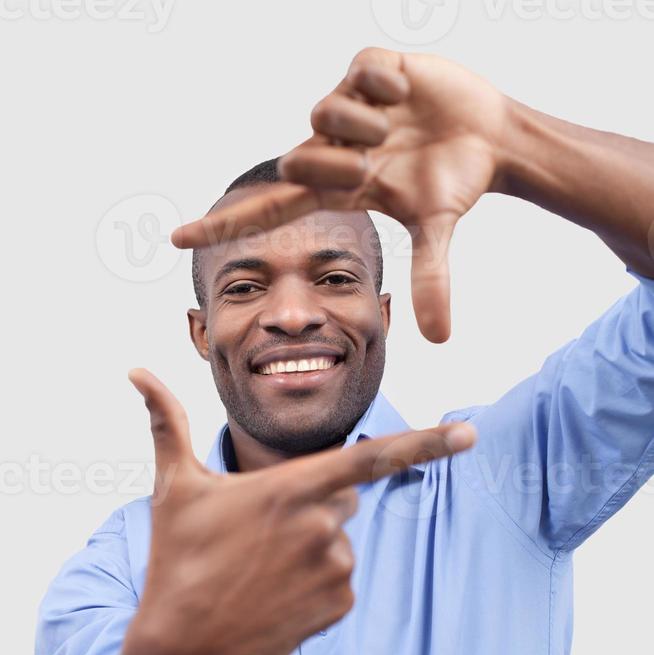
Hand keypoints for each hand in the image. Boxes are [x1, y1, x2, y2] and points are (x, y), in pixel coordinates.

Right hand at [120, 368, 475, 654]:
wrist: (185, 650)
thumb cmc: (177, 561)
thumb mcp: (174, 489)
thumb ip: (166, 423)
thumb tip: (135, 370)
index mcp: (290, 488)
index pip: (370, 456)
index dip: (426, 443)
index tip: (469, 435)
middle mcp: (322, 526)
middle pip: (344, 497)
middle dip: (315, 504)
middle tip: (261, 533)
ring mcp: (335, 569)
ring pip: (340, 540)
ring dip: (312, 547)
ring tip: (261, 571)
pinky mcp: (340, 605)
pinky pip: (340, 579)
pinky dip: (315, 584)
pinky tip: (275, 597)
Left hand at [172, 48, 506, 342]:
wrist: (489, 135)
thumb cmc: (452, 182)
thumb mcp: (436, 228)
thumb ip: (431, 279)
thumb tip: (439, 339)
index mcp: (336, 188)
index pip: (267, 210)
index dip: (223, 224)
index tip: (175, 239)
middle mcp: (331, 148)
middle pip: (294, 161)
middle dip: (337, 167)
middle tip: (375, 163)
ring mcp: (347, 107)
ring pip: (323, 114)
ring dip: (367, 126)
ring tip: (398, 126)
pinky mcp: (369, 67)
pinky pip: (361, 71)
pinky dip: (388, 84)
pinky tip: (407, 93)